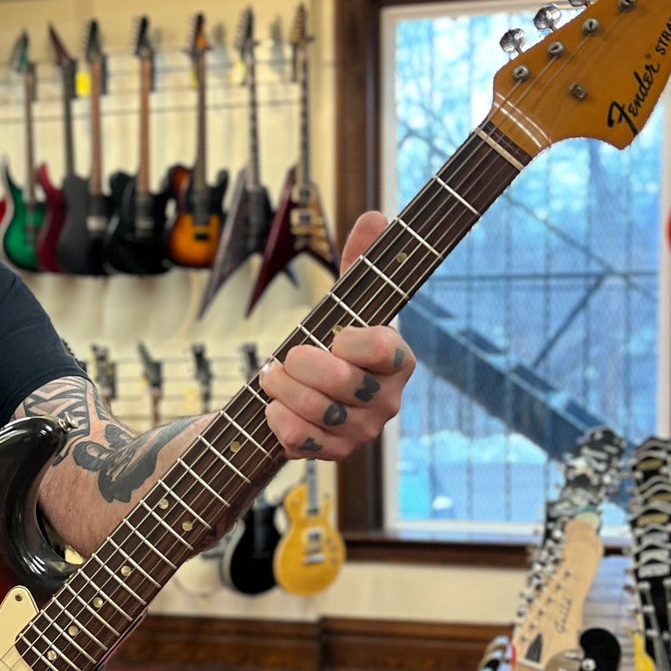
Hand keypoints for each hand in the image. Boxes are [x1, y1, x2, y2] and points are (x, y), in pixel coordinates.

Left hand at [257, 211, 415, 460]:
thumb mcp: (346, 301)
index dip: (353, 339)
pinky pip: (304, 442)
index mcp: (399, 361)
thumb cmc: (334, 340)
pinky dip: (280, 422)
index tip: (335, 333)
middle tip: (287, 353)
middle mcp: (388, 400)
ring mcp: (362, 431)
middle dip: (304, 362)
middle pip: (345, 381)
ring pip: (320, 411)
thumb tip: (374, 216)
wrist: (308, 391)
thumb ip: (362, 261)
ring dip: (284, 389)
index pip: (385, 349)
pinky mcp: (334, 454)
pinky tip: (272, 407)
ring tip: (271, 374)